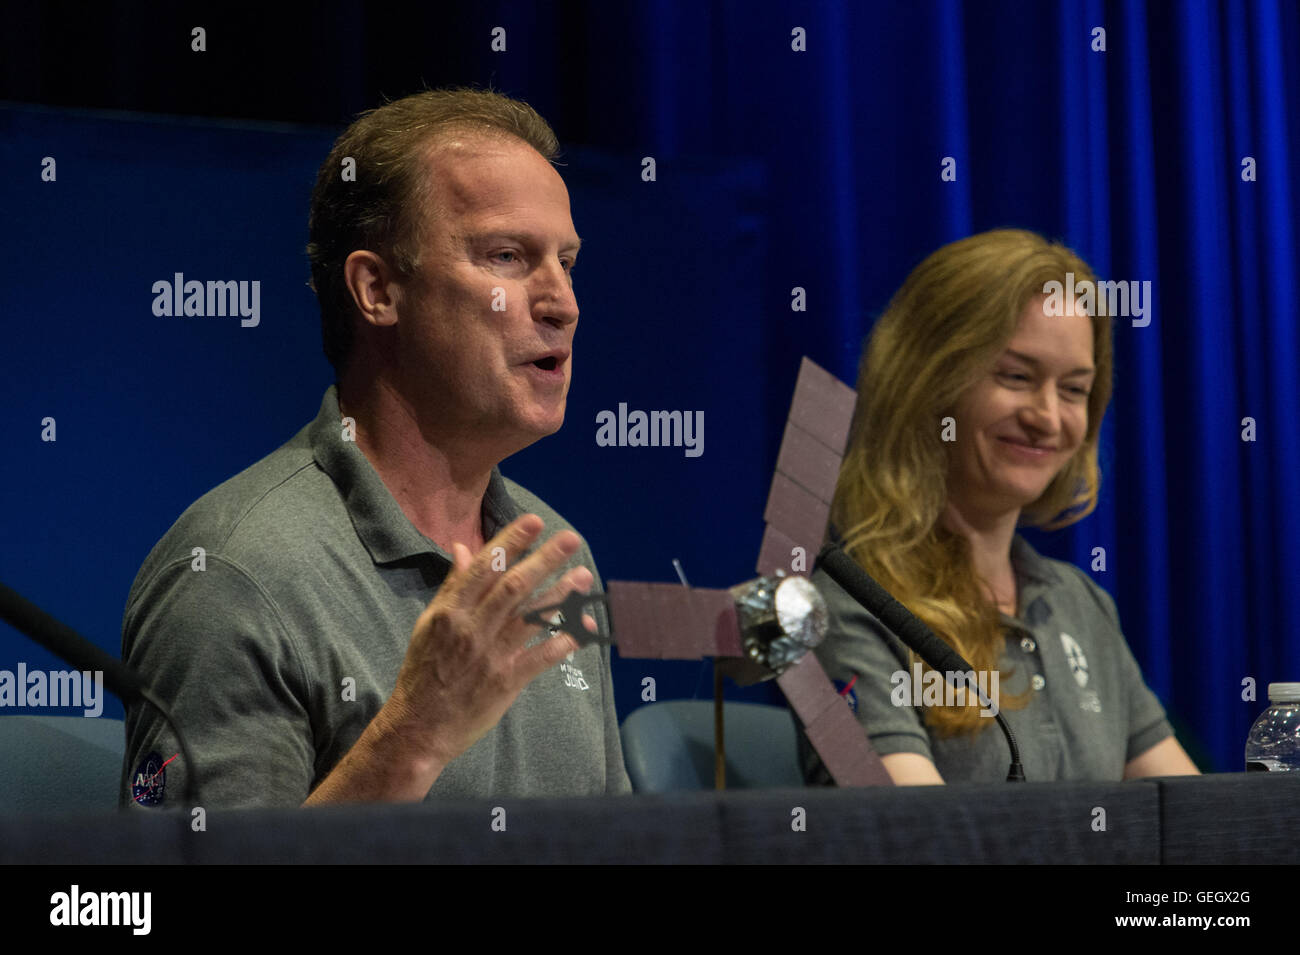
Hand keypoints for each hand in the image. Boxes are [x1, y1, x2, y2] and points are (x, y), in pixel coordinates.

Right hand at [381, 513, 595, 769]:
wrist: (418, 726)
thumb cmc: (424, 670)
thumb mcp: (430, 622)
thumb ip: (452, 585)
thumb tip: (463, 547)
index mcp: (450, 610)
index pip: (484, 567)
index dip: (511, 543)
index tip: (534, 522)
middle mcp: (470, 628)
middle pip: (513, 587)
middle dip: (544, 560)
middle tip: (571, 539)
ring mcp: (489, 656)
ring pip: (530, 618)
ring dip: (560, 595)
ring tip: (583, 575)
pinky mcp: (504, 683)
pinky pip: (539, 658)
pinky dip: (561, 642)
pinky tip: (582, 628)